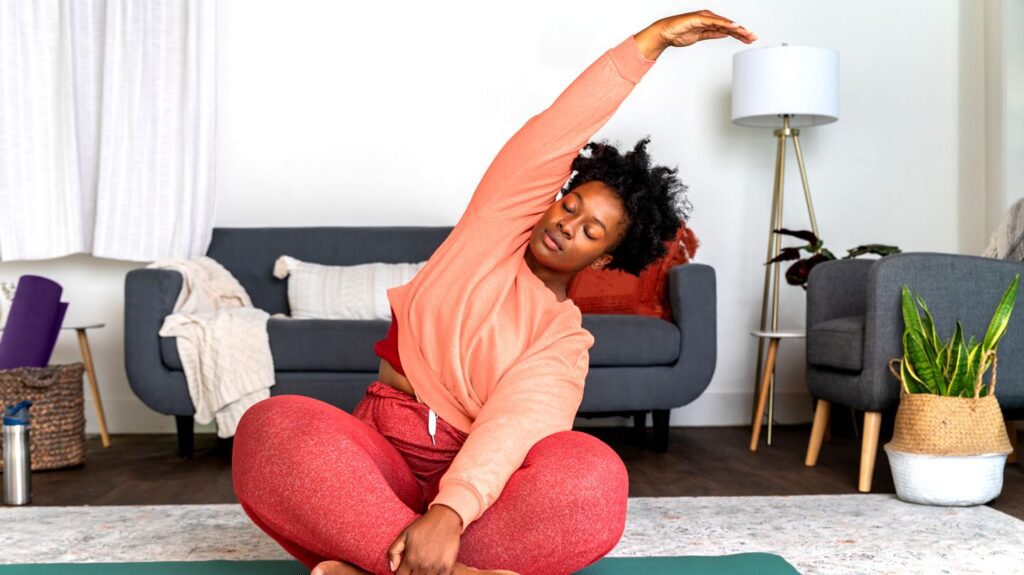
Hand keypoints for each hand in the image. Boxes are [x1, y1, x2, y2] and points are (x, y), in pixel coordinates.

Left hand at [387, 504, 462, 574]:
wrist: (445, 518)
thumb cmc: (424, 525)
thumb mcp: (404, 534)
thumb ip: (394, 551)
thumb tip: (393, 568)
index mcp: (410, 559)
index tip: (405, 571)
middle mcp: (422, 565)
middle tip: (415, 568)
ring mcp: (436, 567)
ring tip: (424, 568)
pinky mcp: (448, 566)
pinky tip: (435, 569)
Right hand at [634, 9, 756, 58]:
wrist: (665, 33)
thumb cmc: (679, 33)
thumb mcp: (700, 36)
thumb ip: (712, 34)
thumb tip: (724, 34)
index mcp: (709, 23)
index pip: (727, 29)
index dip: (739, 34)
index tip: (749, 39)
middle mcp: (709, 18)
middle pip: (729, 26)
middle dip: (742, 32)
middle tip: (753, 37)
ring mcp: (705, 18)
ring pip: (724, 23)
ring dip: (737, 29)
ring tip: (747, 33)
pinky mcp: (700, 19)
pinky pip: (715, 22)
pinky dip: (725, 24)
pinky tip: (734, 27)